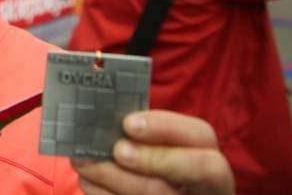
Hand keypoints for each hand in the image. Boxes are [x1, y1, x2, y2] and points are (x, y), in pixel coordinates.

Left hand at [71, 110, 233, 194]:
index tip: (128, 123)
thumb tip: (101, 105)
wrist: (148, 187)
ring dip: (114, 177)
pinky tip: (88, 180)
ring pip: (158, 194)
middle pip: (193, 170)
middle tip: (117, 150)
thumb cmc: (145, 156)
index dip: (165, 127)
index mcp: (208, 154)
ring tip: (84, 161)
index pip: (200, 135)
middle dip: (151, 158)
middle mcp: (207, 185)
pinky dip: (104, 194)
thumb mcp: (152, 142)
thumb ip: (137, 127)